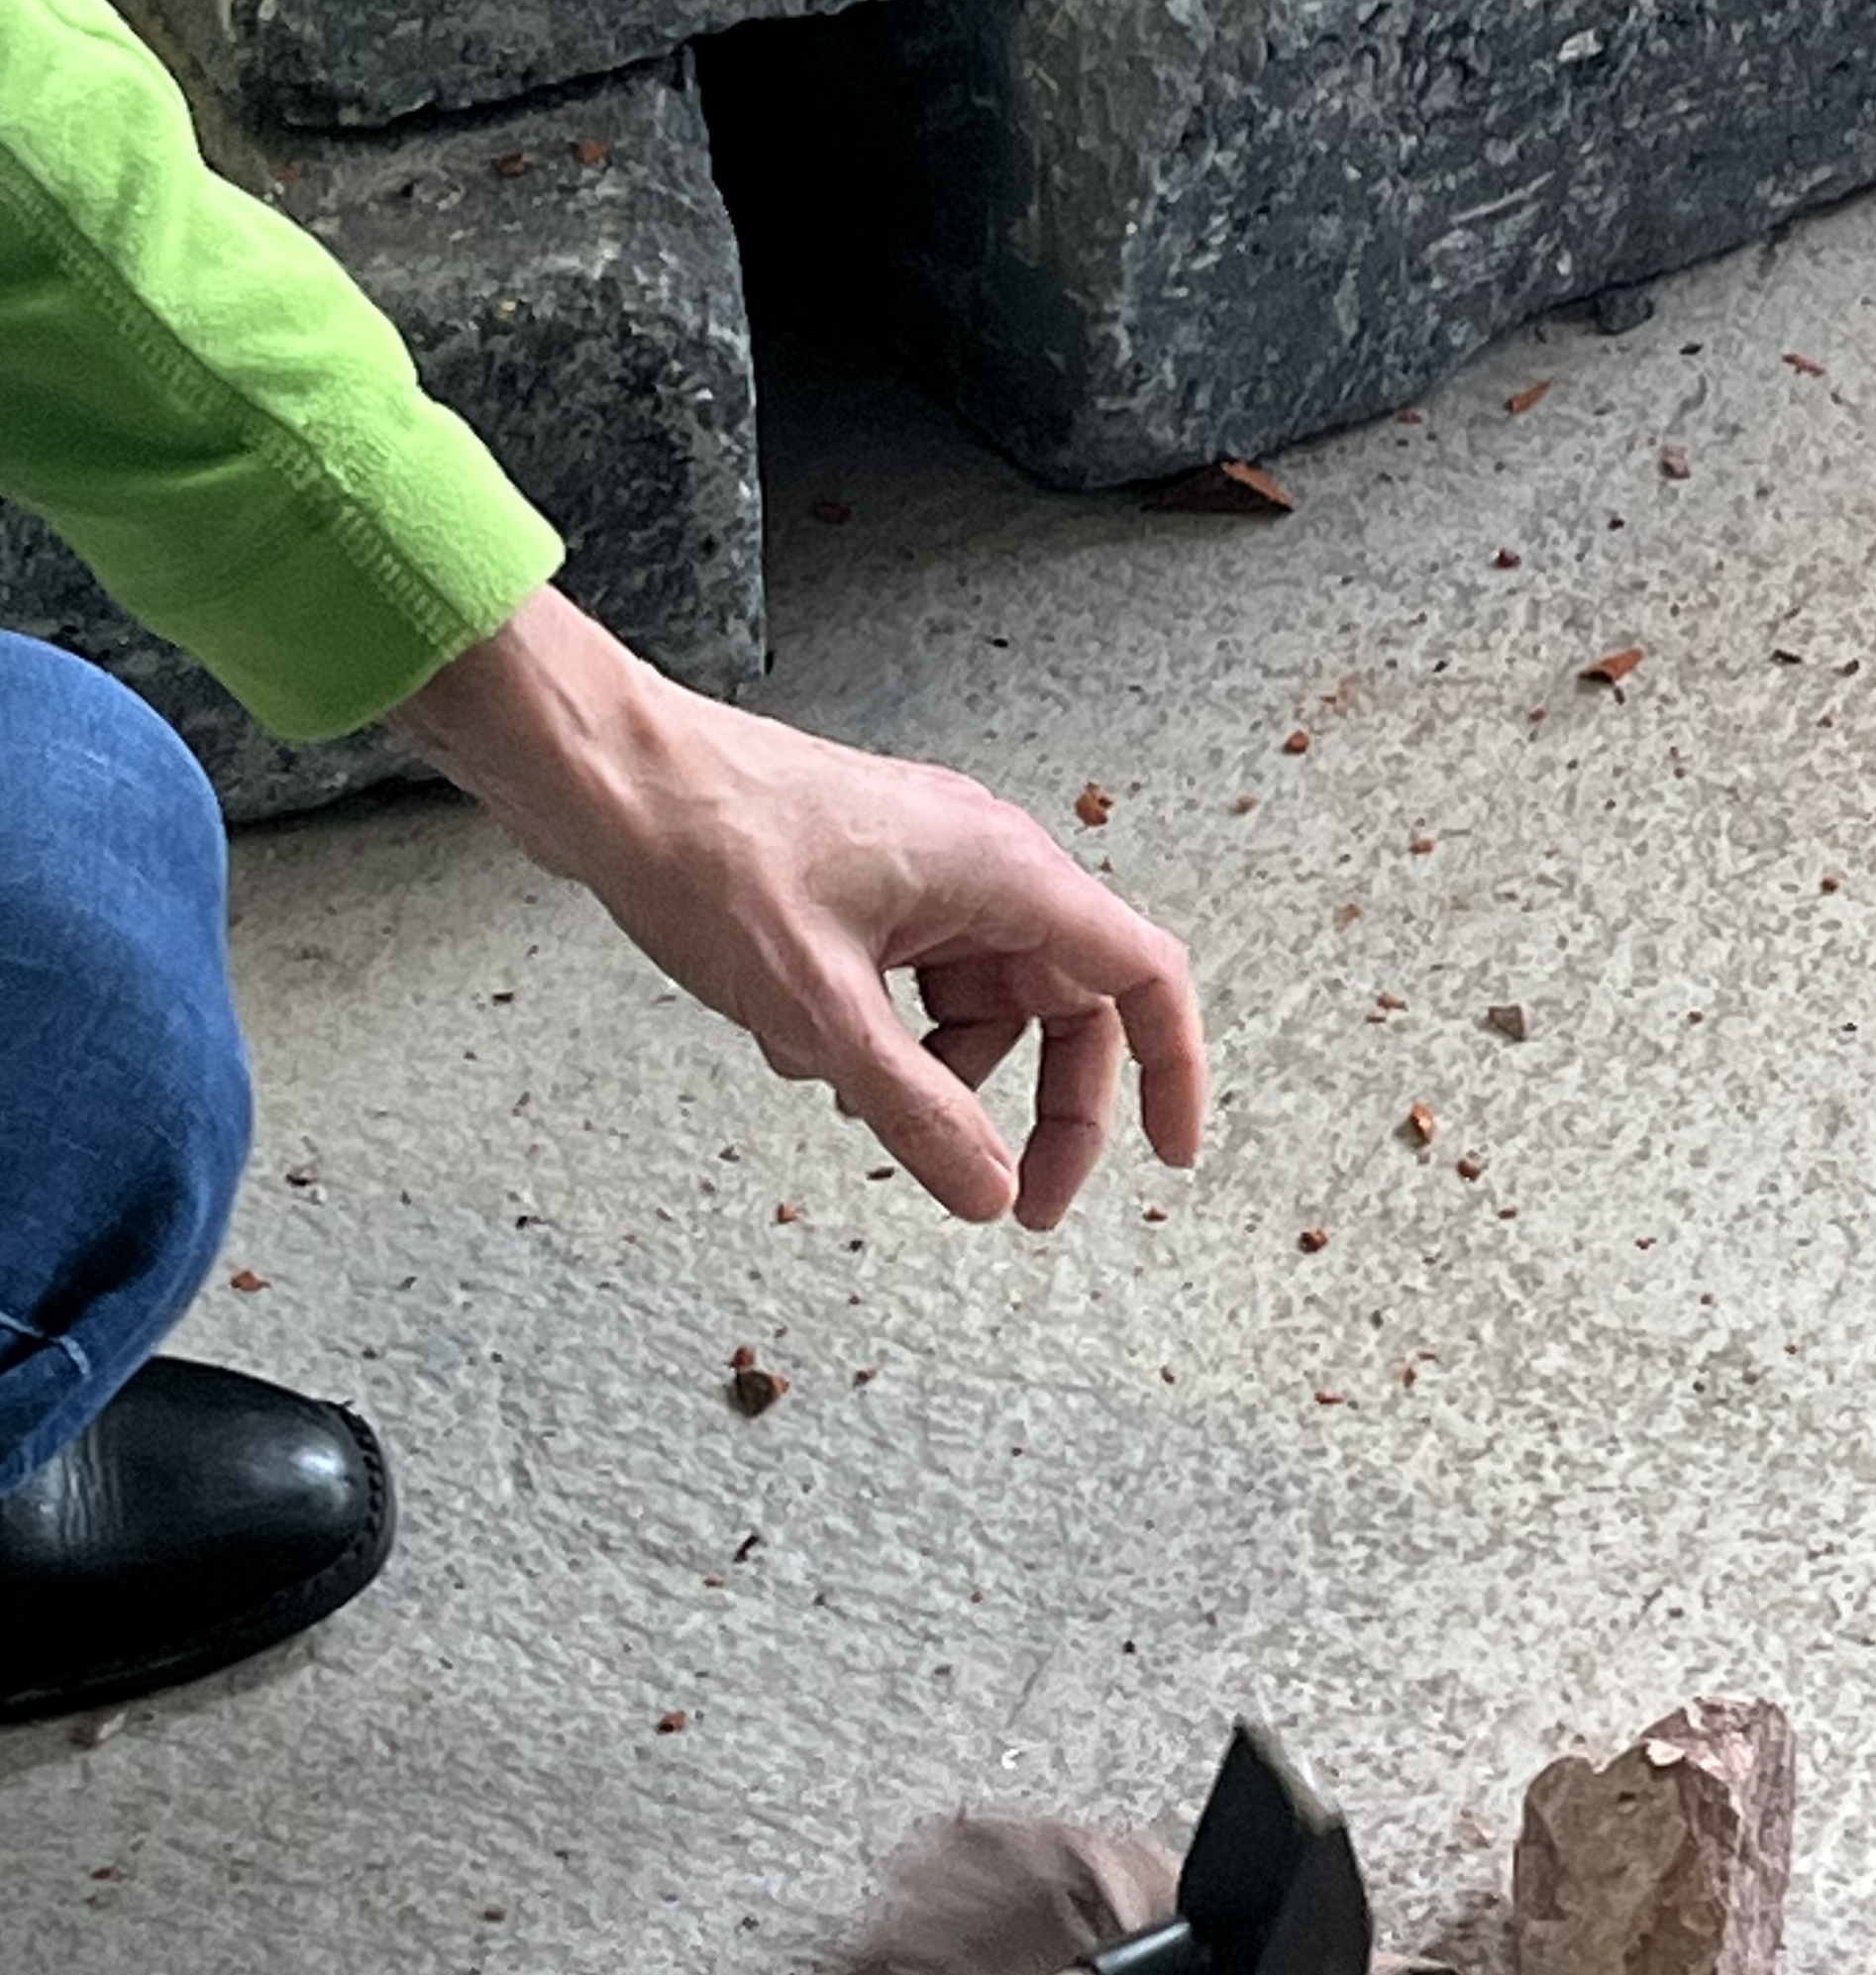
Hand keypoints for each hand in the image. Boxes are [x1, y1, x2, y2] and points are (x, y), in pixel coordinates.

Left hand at [394, 588, 1209, 1230]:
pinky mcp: (872, 891)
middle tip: (1011, 1200)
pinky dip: (875, 1038)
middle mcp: (982, 868)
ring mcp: (927, 877)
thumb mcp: (818, 1012)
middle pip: (1065, 1010)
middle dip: (1043, 1110)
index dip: (1171, 1072)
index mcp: (1003, 873)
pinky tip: (795, 1041)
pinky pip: (914, 989)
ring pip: (981, 1010)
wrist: (604, 774)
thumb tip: (990, 1194)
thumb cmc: (706, 848)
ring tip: (842, 1082)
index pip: (1140, 977)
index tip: (1169, 1158)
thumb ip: (915, 1112)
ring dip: (933, 1073)